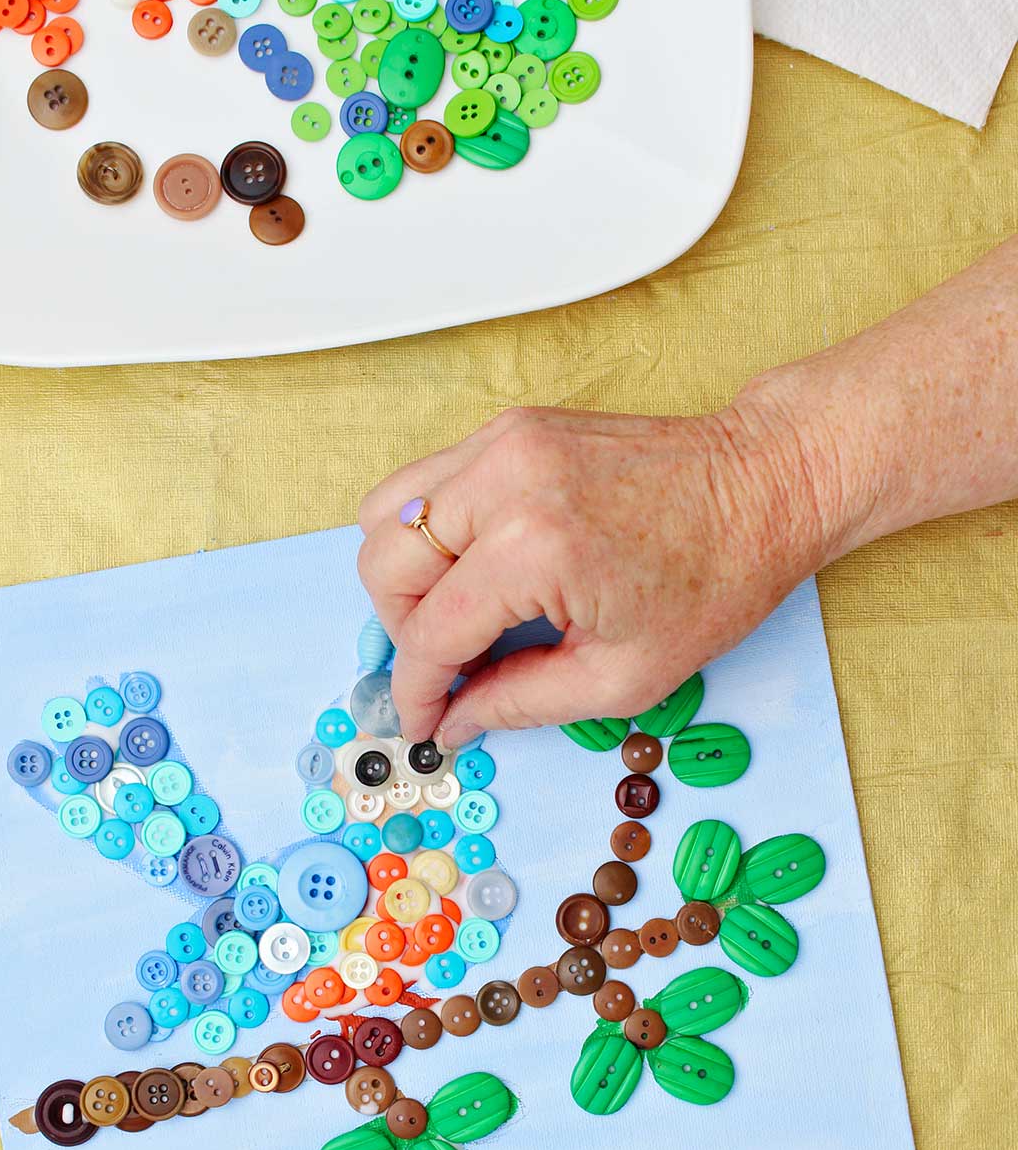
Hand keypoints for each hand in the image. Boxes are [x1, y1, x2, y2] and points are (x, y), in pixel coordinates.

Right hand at [357, 401, 830, 746]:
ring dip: (404, 577)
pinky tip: (474, 570)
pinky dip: (428, 533)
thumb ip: (519, 701)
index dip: (417, 691)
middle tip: (443, 668)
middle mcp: (504, 481)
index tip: (424, 721)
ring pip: (385, 513)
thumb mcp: (622, 676)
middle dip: (400, 631)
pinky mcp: (510, 428)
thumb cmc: (715, 579)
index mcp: (534, 548)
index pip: (428, 632)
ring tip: (453, 616)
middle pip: (382, 564)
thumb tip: (453, 719)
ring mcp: (502, 442)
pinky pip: (424, 481)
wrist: (765, 484)